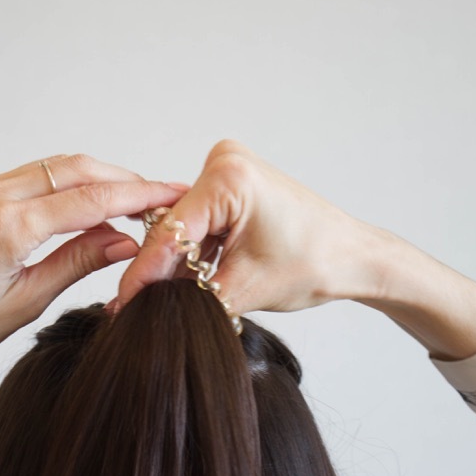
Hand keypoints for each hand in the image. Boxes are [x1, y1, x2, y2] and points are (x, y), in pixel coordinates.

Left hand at [0, 154, 186, 422]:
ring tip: (134, 202)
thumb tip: (125, 240)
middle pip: (78, 169)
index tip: (174, 196)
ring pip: (57, 167)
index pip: (91, 200)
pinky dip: (69, 184)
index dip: (139, 196)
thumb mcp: (24, 304)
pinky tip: (90, 204)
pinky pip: (34, 176)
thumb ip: (77, 263)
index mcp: (8, 229)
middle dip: (125, 179)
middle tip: (163, 197)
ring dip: (98, 178)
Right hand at [115, 140, 475, 361]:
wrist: (354, 258)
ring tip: (160, 306)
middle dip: (158, 273)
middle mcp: (224, 161)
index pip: (170, 234)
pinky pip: (199, 224)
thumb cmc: (316, 264)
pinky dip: (194, 255)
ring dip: (176, 266)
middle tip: (133, 313)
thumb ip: (187, 298)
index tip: (121, 307)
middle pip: (172, 229)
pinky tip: (185, 287)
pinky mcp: (232, 184)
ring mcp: (228, 169)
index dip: (144, 276)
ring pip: (183, 229)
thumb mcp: (242, 289)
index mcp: (229, 177)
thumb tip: (142, 312)